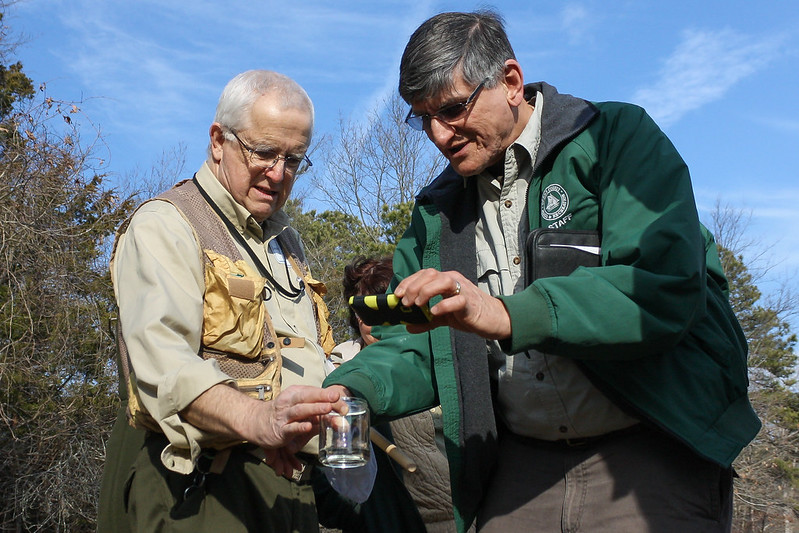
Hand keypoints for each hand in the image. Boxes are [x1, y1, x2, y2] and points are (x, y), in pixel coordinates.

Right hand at [253, 385, 346, 449]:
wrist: (257, 422)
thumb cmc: (284, 414)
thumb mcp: (302, 411)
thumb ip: (320, 414)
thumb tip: (341, 420)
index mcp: (296, 393)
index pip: (314, 392)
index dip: (328, 395)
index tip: (342, 399)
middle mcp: (290, 402)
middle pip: (308, 397)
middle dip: (323, 396)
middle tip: (336, 397)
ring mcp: (284, 415)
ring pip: (300, 410)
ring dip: (314, 408)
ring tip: (327, 408)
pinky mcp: (280, 430)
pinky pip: (290, 428)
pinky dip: (300, 427)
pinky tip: (308, 427)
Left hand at [393, 268, 511, 339]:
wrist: (493, 320)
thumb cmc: (467, 314)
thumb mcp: (442, 317)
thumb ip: (426, 321)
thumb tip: (408, 327)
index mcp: (445, 280)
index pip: (424, 274)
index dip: (408, 282)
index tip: (397, 295)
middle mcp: (453, 280)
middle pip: (431, 274)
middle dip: (414, 287)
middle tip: (405, 302)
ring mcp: (463, 290)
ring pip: (443, 281)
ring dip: (426, 291)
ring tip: (417, 305)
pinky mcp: (470, 303)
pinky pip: (457, 300)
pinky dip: (443, 305)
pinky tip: (434, 312)